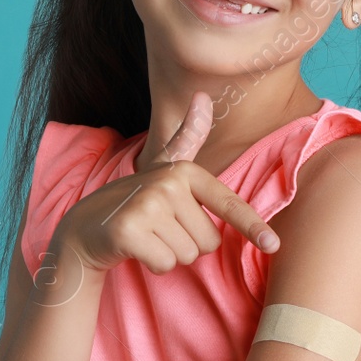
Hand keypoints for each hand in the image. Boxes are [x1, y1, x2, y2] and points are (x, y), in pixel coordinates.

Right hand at [50, 91, 280, 276]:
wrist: (86, 227)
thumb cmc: (135, 200)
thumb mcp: (163, 167)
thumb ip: (187, 136)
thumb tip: (203, 97)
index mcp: (184, 170)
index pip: (227, 203)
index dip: (253, 226)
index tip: (274, 245)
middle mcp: (167, 183)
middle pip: (208, 240)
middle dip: (187, 244)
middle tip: (160, 229)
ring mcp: (147, 205)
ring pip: (188, 254)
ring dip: (170, 254)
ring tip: (148, 236)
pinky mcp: (129, 230)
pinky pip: (166, 264)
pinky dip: (153, 264)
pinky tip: (135, 248)